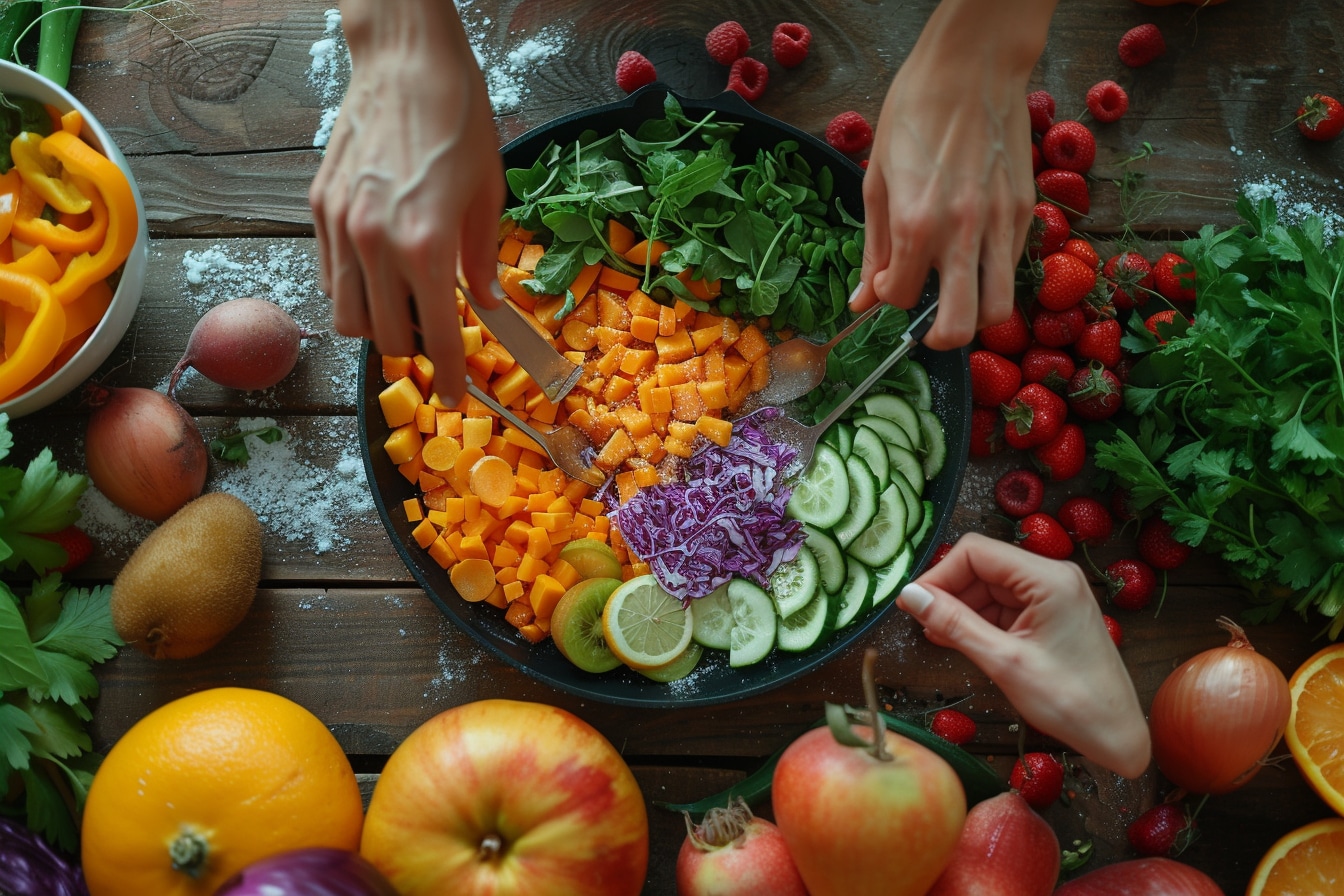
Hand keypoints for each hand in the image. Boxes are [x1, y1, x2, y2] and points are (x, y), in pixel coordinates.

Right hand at [309, 2, 503, 401]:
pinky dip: (352, 294)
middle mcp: (375, 242)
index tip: (455, 395)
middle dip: (415, 352)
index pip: (438, 336)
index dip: (450, 375)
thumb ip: (481, 257)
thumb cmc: (457, 118)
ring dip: (378, 328)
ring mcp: (340, 226)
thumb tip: (484, 302)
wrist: (404, 61)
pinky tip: (378, 279)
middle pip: (386, 338)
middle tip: (436, 341)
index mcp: (426, 244)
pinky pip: (329, 278)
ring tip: (404, 313)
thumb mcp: (489, 192)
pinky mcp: (318, 208)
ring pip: (347, 318)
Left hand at [853, 0, 1056, 349]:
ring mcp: (1000, 225)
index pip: (900, 298)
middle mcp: (961, 232)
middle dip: (940, 339)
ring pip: (1000, 311)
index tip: (887, 282)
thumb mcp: (876, 179)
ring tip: (958, 297)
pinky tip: (975, 252)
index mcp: (915, 224)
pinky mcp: (1026, 212)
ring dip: (976, 316)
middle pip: (959, 327)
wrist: (972, 66)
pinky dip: (994, 276)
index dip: (889, 298)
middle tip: (929, 327)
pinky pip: (1013, 268)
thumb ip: (873, 248)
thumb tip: (863, 301)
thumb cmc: (915, 112)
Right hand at [896, 533, 1150, 778]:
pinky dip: (980, 620)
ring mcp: (1054, 595)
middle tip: (921, 624)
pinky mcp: (1052, 614)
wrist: (1117, 736)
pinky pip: (1006, 605)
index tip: (912, 605)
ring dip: (962, 608)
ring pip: (991, 587)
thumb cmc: (1068, 701)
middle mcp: (1053, 576)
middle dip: (949, 592)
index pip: (976, 552)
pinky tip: (959, 639)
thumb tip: (909, 596)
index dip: (939, 575)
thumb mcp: (1003, 662)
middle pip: (983, 566)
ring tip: (937, 636)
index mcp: (1048, 578)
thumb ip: (954, 624)